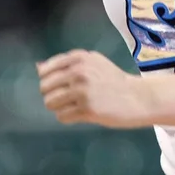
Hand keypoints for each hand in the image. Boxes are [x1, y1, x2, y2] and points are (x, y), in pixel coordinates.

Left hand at [37, 49, 153, 127]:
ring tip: (73, 106)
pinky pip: (62, 116)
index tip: (61, 85)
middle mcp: (79, 72)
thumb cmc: (112, 80)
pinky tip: (80, 113)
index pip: (45, 71)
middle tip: (68, 98)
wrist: (136, 97)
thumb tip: (37, 67)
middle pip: (44, 88)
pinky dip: (67, 117)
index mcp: (79, 58)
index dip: (49, 81)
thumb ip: (65, 64)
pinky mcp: (87, 109)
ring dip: (59, 107)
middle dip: (52, 95)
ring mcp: (83, 91)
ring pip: (50, 103)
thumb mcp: (92, 63)